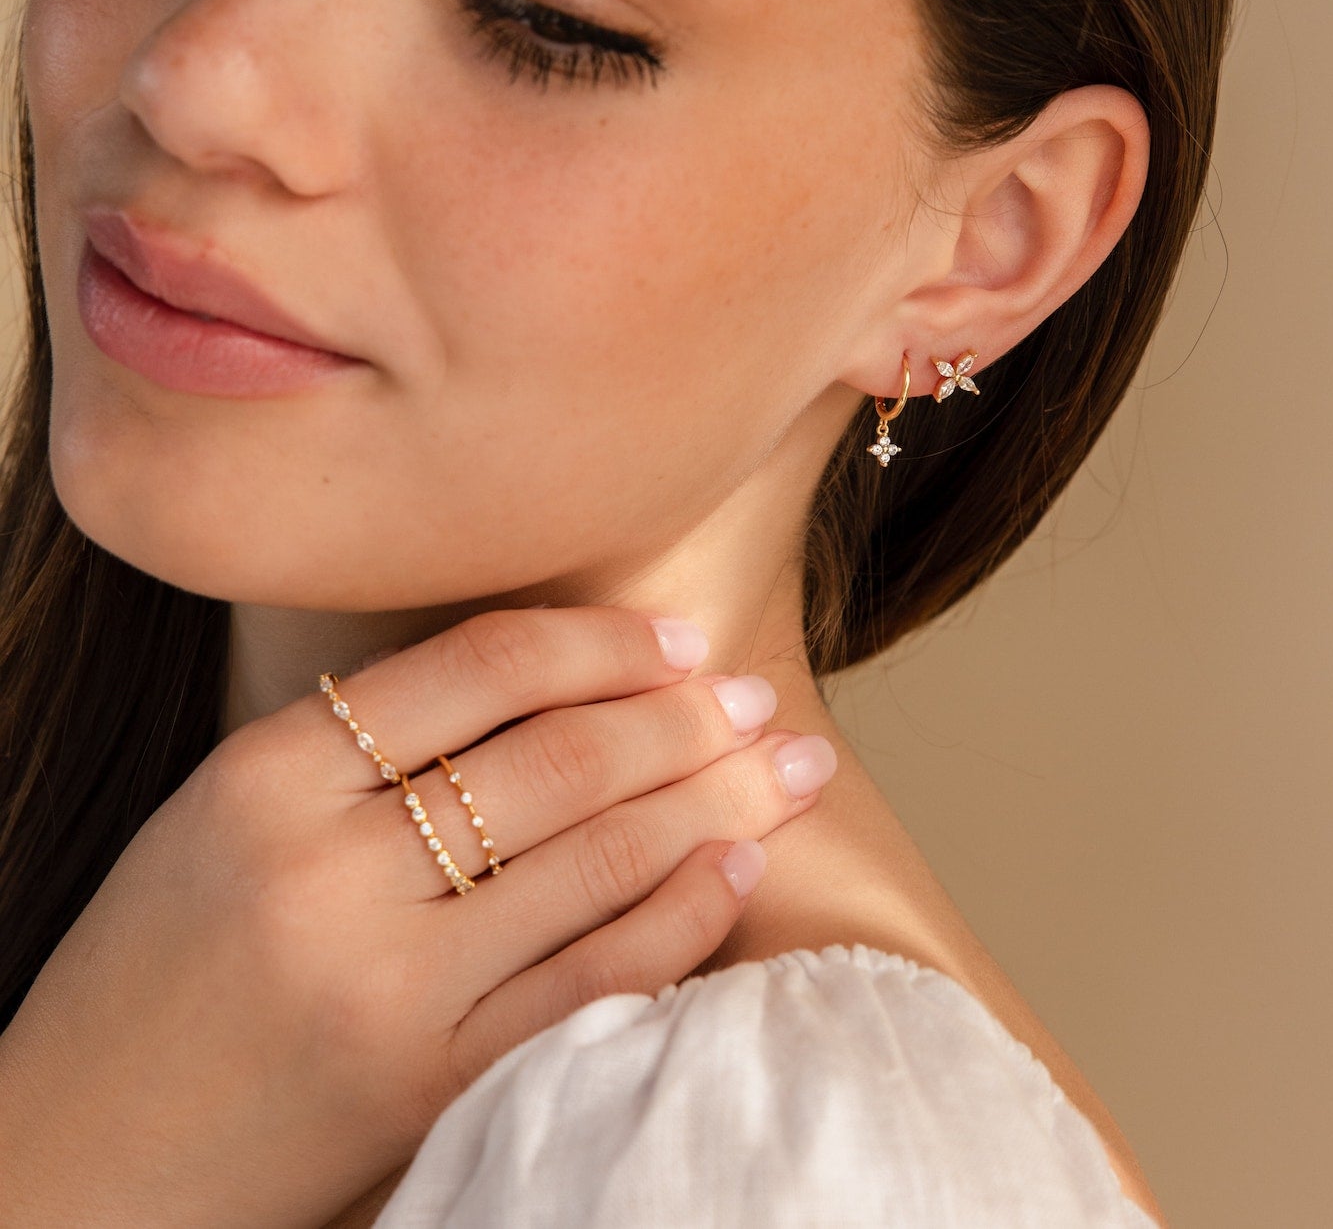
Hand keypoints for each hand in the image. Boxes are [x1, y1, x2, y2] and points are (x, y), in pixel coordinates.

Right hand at [0, 605, 836, 1228]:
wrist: (73, 1164)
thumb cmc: (159, 969)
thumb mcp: (225, 813)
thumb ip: (365, 742)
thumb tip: (560, 677)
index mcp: (267, 777)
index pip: (481, 667)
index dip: (604, 643)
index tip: (680, 640)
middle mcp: (329, 872)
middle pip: (560, 759)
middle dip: (687, 720)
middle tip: (760, 700)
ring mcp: (386, 988)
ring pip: (598, 859)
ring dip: (716, 802)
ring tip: (787, 766)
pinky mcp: (427, 1088)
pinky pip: (595, 981)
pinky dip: (683, 915)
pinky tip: (738, 868)